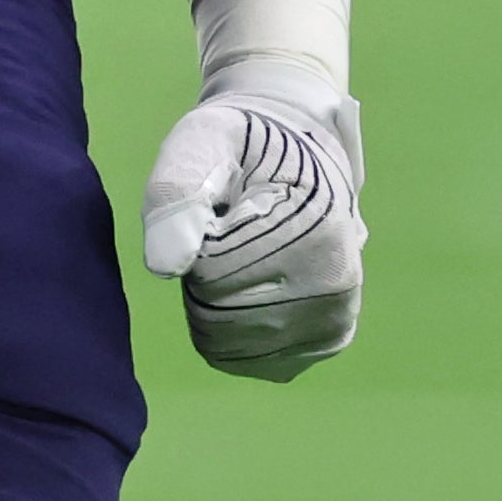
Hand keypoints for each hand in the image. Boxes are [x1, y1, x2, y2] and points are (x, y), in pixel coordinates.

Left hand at [140, 57, 364, 380]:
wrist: (297, 153)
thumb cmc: (244, 144)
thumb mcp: (202, 140)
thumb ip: (177, 189)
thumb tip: (166, 267)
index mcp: (317, 233)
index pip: (211, 273)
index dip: (196, 239)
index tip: (224, 205)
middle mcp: (335, 290)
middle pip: (218, 317)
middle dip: (202, 273)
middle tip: (229, 230)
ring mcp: (332, 323)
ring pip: (227, 345)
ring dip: (213, 303)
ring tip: (241, 253)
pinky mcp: (322, 344)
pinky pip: (245, 359)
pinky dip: (229, 330)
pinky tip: (251, 285)